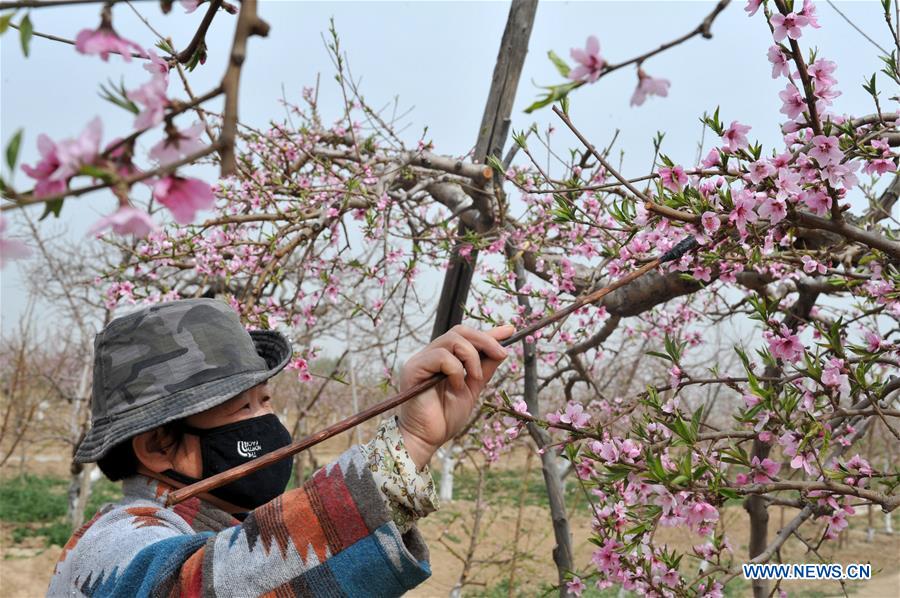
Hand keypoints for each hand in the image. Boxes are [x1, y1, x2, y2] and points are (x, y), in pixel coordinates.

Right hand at [397, 324, 513, 468]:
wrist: (427, 439)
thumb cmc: (445, 418)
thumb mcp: (473, 390)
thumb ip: (484, 369)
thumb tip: (501, 351)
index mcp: (443, 358)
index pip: (465, 337)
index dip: (488, 333)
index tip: (510, 331)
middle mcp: (430, 355)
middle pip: (459, 331)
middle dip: (485, 340)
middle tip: (501, 355)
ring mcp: (421, 360)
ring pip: (453, 340)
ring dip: (472, 358)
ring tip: (475, 379)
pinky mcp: (414, 368)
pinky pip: (441, 356)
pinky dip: (456, 370)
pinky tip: (456, 386)